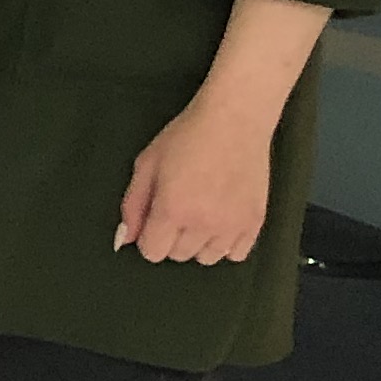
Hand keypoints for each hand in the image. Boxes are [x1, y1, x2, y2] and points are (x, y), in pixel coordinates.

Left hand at [119, 99, 272, 263]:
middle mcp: (204, 224)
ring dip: (198, 243)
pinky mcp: (256, 223)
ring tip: (199, 215)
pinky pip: (236, 254)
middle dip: (170, 238)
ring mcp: (233, 226)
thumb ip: (133, 205)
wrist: (234, 122)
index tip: (152, 220)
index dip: (147, 237)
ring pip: (207, 258)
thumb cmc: (187, 137)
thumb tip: (124, 238)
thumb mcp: (147, 164)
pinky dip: (226, 244)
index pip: (153, 252)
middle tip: (176, 209)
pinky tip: (220, 222)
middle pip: (178, 255)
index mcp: (173, 210)